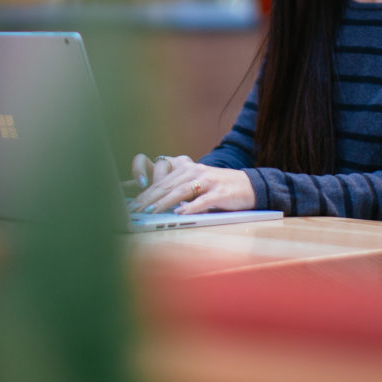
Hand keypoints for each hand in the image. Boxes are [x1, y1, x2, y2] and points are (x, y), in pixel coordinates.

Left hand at [128, 155, 254, 214]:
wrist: (250, 186)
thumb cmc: (218, 188)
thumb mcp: (196, 184)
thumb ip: (177, 190)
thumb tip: (153, 203)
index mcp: (187, 168)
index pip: (162, 180)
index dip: (145, 192)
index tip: (131, 204)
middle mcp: (195, 171)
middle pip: (168, 185)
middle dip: (149, 198)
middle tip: (134, 210)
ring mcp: (208, 181)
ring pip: (182, 190)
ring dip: (164, 201)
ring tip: (151, 211)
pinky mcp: (221, 193)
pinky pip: (204, 200)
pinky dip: (191, 207)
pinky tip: (180, 213)